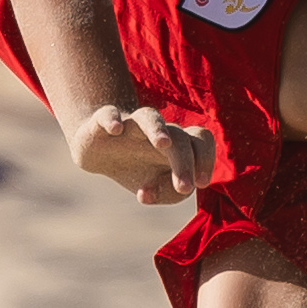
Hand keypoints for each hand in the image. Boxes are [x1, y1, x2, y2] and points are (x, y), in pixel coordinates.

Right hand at [68, 104, 215, 204]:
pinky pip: (107, 113)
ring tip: (163, 144)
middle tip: (184, 188)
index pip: (201, 141)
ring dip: (158, 129)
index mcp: (178, 144)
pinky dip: (112, 118)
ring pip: (149, 116)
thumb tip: (145, 194)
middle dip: (185, 161)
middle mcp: (158, 130)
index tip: (201, 184)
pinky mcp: (102, 121)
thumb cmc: (139, 169)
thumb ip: (164, 194)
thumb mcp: (157, 188)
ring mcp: (130, 123)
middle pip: (179, 136)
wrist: (100, 151)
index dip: (206, 159)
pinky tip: (116, 129)